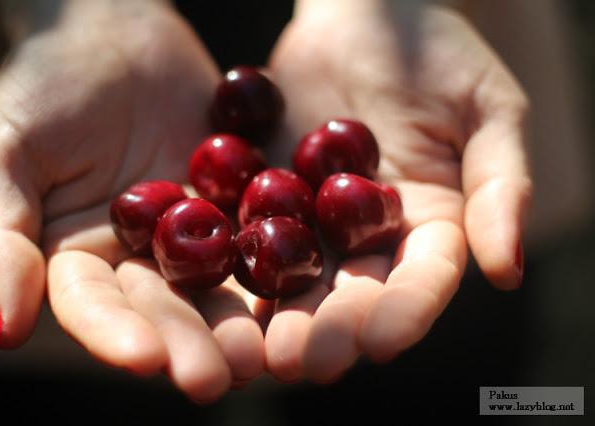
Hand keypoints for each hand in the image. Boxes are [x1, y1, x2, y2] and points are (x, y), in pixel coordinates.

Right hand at [0, 0, 263, 401]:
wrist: (113, 28)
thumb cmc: (43, 82)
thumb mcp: (6, 152)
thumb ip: (1, 236)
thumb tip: (6, 326)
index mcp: (78, 257)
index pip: (95, 309)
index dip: (117, 335)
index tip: (147, 360)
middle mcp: (139, 257)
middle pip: (165, 310)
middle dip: (191, 344)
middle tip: (221, 378)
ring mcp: (192, 232)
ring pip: (218, 285)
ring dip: (242, 322)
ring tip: (268, 353)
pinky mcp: (234, 203)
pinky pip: (257, 233)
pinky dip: (278, 260)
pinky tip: (303, 290)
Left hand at [263, 0, 531, 382]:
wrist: (360, 15)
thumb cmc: (435, 53)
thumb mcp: (486, 107)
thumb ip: (501, 185)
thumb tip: (508, 270)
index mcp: (430, 224)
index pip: (422, 280)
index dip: (405, 312)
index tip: (382, 343)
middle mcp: (370, 236)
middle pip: (353, 292)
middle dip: (330, 329)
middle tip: (303, 362)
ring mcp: (314, 220)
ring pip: (296, 278)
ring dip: (277, 315)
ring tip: (256, 351)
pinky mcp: (265, 196)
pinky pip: (248, 232)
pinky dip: (234, 263)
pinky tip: (212, 292)